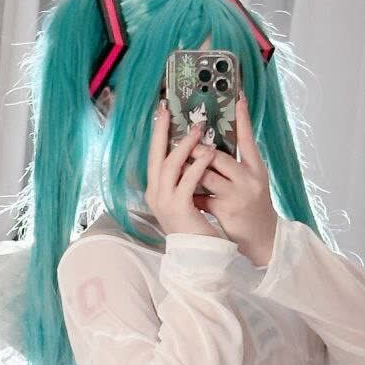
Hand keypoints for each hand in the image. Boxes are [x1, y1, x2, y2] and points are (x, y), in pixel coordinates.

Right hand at [146, 101, 219, 238]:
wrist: (199, 255)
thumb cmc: (196, 226)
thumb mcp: (185, 199)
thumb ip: (183, 179)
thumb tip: (190, 152)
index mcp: (155, 190)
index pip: (154, 157)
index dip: (157, 134)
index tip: (162, 112)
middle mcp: (155, 194)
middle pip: (156, 156)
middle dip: (162, 131)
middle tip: (169, 109)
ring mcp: (164, 202)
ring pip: (171, 165)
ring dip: (185, 144)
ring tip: (199, 128)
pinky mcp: (179, 208)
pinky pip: (188, 180)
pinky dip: (198, 164)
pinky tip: (210, 153)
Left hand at [192, 90, 276, 265]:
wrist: (264, 239)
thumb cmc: (254, 207)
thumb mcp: (253, 182)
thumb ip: (238, 165)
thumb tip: (215, 146)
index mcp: (257, 169)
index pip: (248, 139)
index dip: (243, 118)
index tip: (237, 97)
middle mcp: (249, 180)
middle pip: (219, 156)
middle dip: (198, 148)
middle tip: (183, 137)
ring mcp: (237, 196)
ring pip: (206, 175)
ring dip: (189, 168)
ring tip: (177, 160)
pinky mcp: (226, 211)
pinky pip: (201, 197)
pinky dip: (192, 194)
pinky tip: (185, 193)